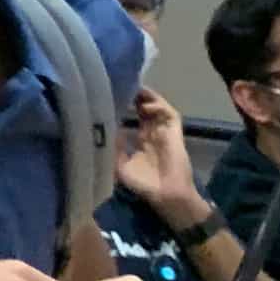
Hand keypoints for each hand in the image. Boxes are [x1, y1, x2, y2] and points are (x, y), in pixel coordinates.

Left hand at [118, 89, 202, 219]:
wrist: (165, 196)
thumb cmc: (143, 184)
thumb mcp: (120, 165)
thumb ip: (114, 147)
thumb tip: (104, 128)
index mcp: (141, 140)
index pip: (134, 115)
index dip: (125, 104)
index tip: (112, 94)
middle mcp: (153, 133)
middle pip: (146, 107)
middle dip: (136, 95)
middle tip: (123, 85)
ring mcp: (165, 132)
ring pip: (159, 106)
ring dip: (148, 97)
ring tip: (134, 90)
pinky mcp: (175, 133)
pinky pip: (171, 114)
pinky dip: (159, 106)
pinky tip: (146, 106)